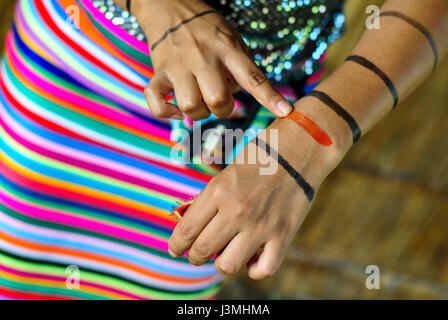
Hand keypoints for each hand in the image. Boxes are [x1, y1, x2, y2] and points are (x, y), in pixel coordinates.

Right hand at [134, 0, 292, 119]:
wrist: (169, 6)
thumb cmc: (207, 28)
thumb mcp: (232, 38)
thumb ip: (241, 67)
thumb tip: (240, 96)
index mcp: (227, 48)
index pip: (253, 76)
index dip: (270, 97)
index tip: (286, 112)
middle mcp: (203, 57)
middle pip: (218, 99)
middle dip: (223, 109)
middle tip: (221, 100)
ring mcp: (178, 66)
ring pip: (190, 106)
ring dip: (199, 112)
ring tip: (200, 101)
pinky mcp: (159, 72)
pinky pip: (157, 102)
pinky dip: (166, 112)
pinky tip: (176, 109)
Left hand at [167, 116, 343, 278]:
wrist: (300, 149)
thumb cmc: (260, 156)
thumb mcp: (226, 172)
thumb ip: (209, 200)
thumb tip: (193, 224)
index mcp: (217, 191)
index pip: (186, 230)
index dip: (176, 245)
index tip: (176, 249)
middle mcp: (235, 211)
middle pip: (201, 251)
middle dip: (194, 256)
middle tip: (197, 254)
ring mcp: (260, 225)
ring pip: (227, 266)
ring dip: (221, 263)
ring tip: (225, 254)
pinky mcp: (283, 234)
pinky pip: (264, 269)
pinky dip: (255, 269)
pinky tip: (253, 258)